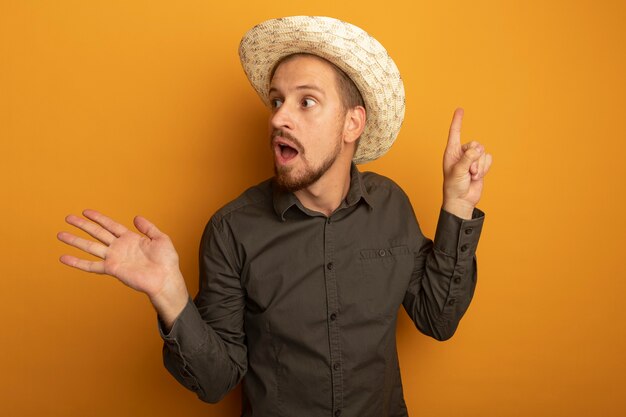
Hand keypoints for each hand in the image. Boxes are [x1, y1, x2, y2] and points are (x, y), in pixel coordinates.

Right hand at [57, 210, 187, 324]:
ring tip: (60, 234)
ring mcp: (114, 258)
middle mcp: (119, 247)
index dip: (98, 218)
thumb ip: (148, 227)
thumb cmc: (167, 261)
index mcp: (130, 238)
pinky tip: (64, 258)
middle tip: (68, 218)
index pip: (110, 225)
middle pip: (97, 233)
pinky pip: (91, 265)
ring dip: (75, 241)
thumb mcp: (160, 238)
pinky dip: (77, 262)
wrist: (165, 278)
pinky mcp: (112, 269)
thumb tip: (136, 217)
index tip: (85, 211)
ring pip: (90, 246)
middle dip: (82, 225)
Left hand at [442, 108, 492, 218]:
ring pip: (482, 153)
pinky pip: (488, 159)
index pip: (455, 133)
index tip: (460, 109)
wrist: (462, 200)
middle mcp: (462, 153)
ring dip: (479, 166)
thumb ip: (467, 158)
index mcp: (451, 152)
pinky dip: (484, 168)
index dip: (457, 121)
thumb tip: (478, 149)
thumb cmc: (454, 186)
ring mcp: (471, 159)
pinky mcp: (480, 165)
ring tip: (471, 176)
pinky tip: (477, 176)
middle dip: (474, 159)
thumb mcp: (458, 171)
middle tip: (469, 171)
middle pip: (475, 144)